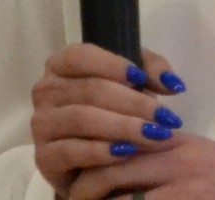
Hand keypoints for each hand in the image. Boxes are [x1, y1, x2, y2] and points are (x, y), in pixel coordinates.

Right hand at [31, 43, 185, 197]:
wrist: (92, 156)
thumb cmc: (112, 106)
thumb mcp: (134, 79)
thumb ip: (152, 71)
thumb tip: (173, 83)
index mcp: (62, 64)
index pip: (82, 56)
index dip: (113, 65)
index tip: (142, 78)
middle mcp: (46, 90)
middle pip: (90, 90)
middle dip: (133, 103)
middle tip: (165, 117)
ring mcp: (41, 124)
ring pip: (83, 119)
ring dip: (124, 127)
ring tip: (155, 135)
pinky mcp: (43, 157)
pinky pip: (72, 151)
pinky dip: (102, 151)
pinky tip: (128, 152)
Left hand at [68, 135, 214, 199]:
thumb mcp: (198, 160)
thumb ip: (162, 159)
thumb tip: (118, 167)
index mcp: (172, 141)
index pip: (115, 140)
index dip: (86, 161)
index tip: (71, 180)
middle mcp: (173, 156)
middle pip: (106, 167)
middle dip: (80, 192)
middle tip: (70, 199)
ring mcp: (180, 185)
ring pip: (115, 193)